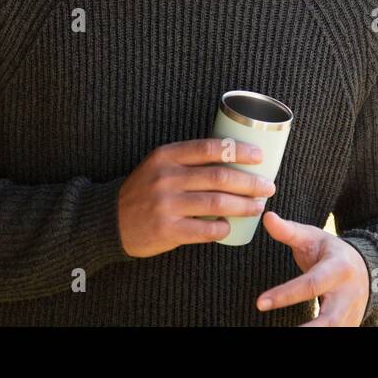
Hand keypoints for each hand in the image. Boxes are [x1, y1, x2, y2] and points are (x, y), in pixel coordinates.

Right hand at [117, 138, 277, 257]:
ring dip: (243, 206)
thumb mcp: (160, 165)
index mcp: (167, 155)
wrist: (110, 219)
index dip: (239, 151)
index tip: (260, 157)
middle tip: (268, 186)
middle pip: (219, 177)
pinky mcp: (166, 230)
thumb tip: (234, 160)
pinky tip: (230, 227)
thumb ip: (189, 161)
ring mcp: (166, 205)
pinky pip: (204, 230)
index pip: (210, 148)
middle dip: (250, 182)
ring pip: (216, 203)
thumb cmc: (145, 190)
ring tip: (256, 206)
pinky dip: (221, 228)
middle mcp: (166, 177)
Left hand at [255, 211, 369, 325]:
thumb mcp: (312, 237)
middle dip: (308, 329)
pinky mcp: (350, 325)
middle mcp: (348, 294)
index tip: (260, 303)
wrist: (365, 268)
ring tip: (285, 336)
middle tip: (280, 334)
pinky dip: (319, 336)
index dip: (285, 295)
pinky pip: (336, 334)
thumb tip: (267, 217)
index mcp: (338, 269)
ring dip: (312, 334)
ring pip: (335, 331)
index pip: (310, 285)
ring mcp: (352, 313)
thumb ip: (289, 231)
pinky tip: (299, 335)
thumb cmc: (331, 252)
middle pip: (330, 320)